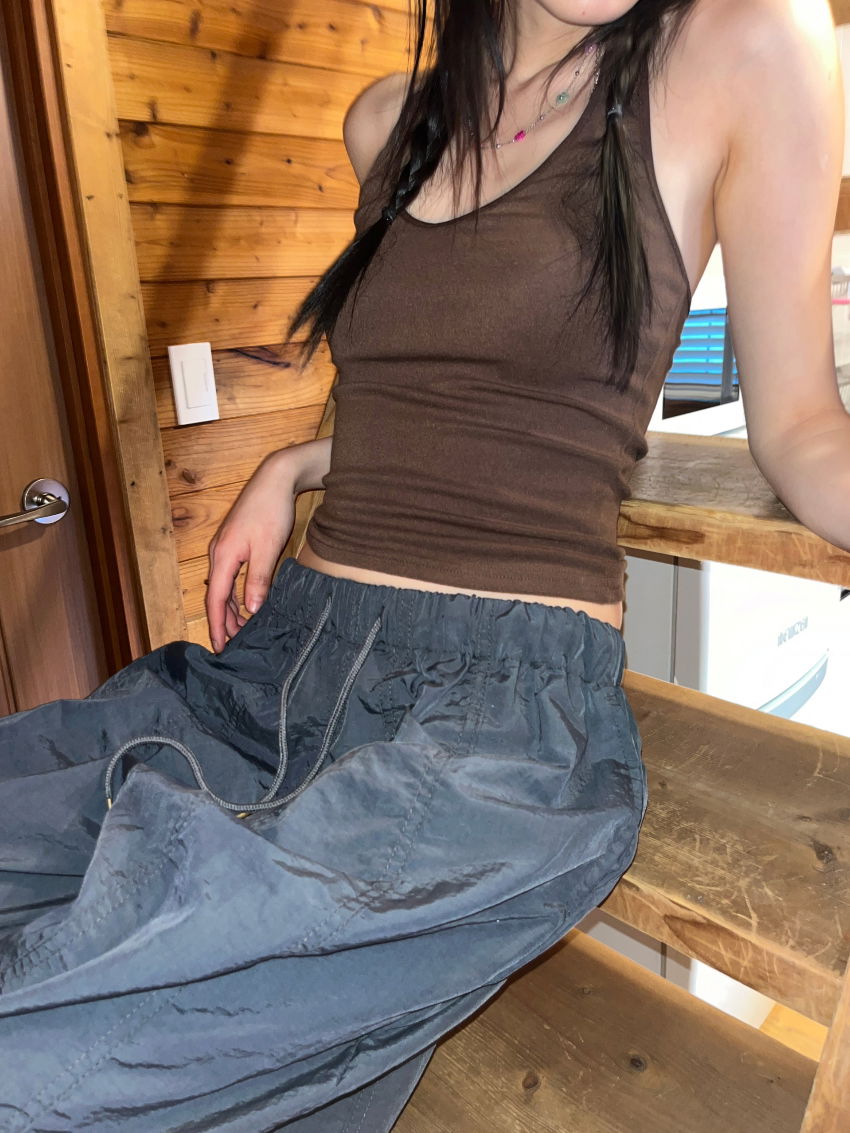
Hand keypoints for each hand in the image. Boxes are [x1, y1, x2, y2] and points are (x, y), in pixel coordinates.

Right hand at [205, 451, 296, 651]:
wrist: (275, 478)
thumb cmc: (271, 510)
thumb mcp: (269, 548)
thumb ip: (258, 580)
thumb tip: (251, 610)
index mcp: (223, 556)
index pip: (216, 599)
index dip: (217, 625)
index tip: (219, 646)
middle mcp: (219, 553)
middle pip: (217, 595)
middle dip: (224, 621)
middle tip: (235, 644)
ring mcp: (225, 547)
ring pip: (223, 585)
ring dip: (231, 608)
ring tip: (242, 628)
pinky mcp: (235, 543)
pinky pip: (230, 575)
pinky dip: (236, 592)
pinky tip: (246, 602)